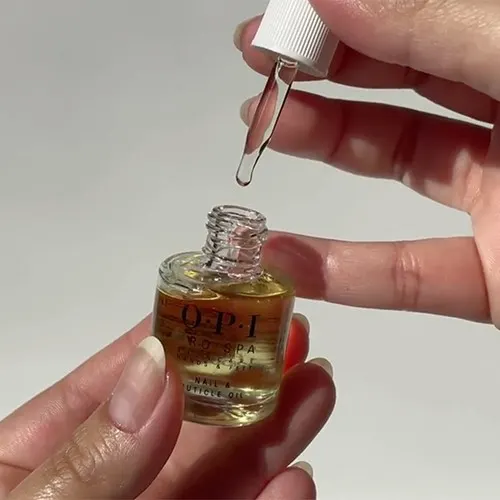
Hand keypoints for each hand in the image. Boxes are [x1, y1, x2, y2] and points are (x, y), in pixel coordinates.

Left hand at [0, 315, 333, 498]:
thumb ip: (86, 457)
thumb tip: (151, 369)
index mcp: (39, 461)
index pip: (117, 384)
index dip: (173, 339)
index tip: (222, 304)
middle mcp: (102, 490)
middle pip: (183, 424)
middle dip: (242, 376)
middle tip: (290, 337)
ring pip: (218, 475)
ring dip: (271, 430)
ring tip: (314, 387)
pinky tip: (296, 478)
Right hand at [234, 0, 499, 325]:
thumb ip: (434, 30)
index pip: (424, 29)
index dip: (345, 24)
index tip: (278, 28)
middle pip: (405, 93)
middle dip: (323, 76)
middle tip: (257, 68)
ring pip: (400, 174)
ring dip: (324, 152)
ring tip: (260, 128)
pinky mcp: (494, 284)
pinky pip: (411, 276)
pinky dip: (347, 274)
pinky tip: (284, 259)